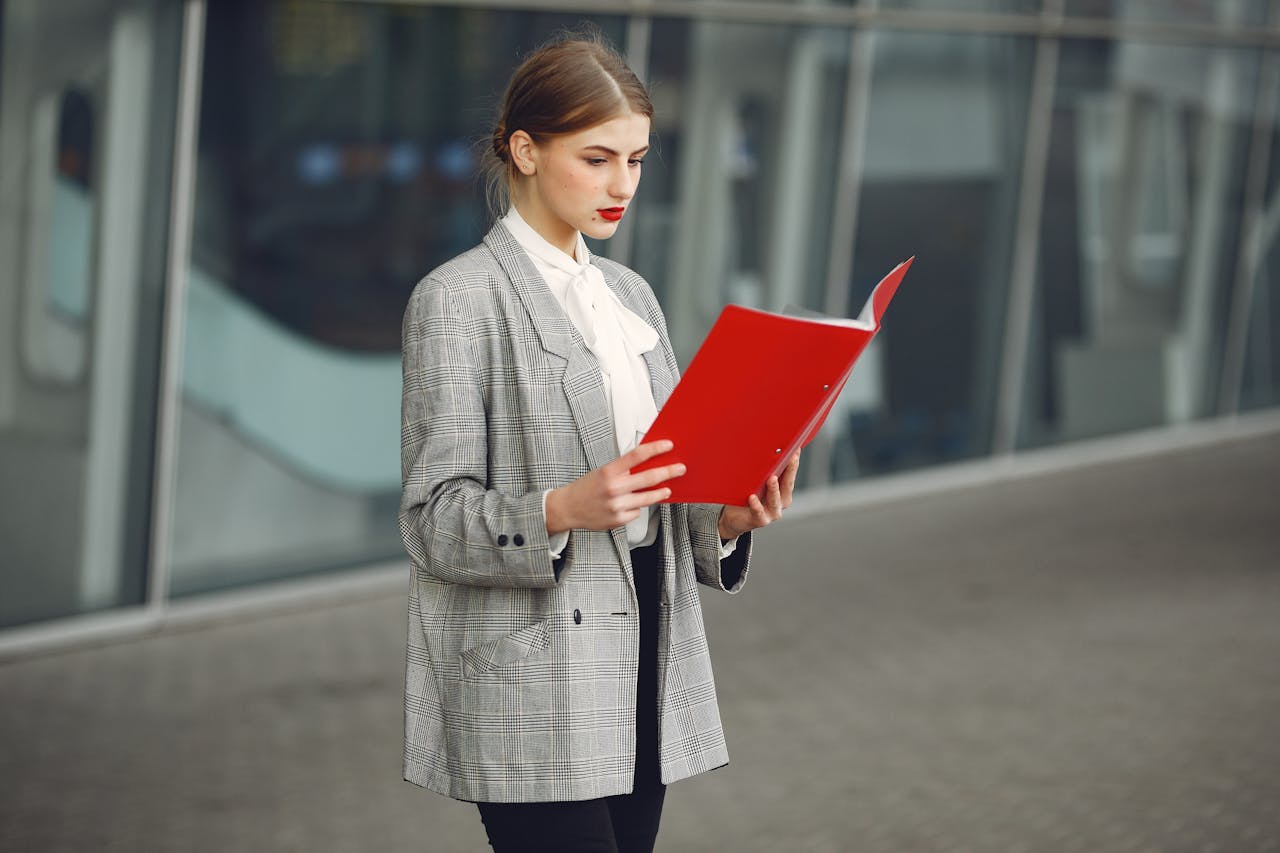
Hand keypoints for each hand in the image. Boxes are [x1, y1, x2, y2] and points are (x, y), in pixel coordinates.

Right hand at [546, 440, 685, 534]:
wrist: (567, 508)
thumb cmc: (586, 488)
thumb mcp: (602, 473)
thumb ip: (623, 471)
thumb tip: (649, 466)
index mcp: (609, 471)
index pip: (637, 455)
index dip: (655, 449)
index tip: (669, 445)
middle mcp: (614, 487)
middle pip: (649, 478)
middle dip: (668, 472)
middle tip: (680, 469)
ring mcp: (617, 505)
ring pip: (648, 498)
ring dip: (661, 492)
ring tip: (667, 489)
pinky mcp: (618, 519)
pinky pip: (636, 511)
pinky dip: (636, 507)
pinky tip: (629, 505)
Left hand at [717, 451, 798, 539]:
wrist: (736, 518)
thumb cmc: (747, 496)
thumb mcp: (757, 482)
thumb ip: (763, 471)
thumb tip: (765, 449)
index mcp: (783, 491)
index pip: (791, 474)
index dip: (794, 462)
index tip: (796, 449)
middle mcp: (781, 502)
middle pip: (787, 485)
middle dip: (789, 471)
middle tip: (791, 458)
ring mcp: (772, 512)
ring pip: (775, 500)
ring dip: (774, 489)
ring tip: (771, 479)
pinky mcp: (760, 520)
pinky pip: (758, 512)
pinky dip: (756, 505)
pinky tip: (752, 497)